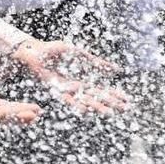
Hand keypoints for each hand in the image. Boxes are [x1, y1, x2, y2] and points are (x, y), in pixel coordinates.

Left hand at [12, 39, 129, 113]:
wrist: (37, 51)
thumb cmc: (56, 51)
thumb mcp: (81, 54)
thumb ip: (97, 63)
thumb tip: (117, 69)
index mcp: (84, 80)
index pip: (103, 90)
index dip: (115, 95)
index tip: (128, 100)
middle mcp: (77, 87)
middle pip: (97, 98)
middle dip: (111, 103)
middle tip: (125, 109)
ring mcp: (67, 90)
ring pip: (85, 101)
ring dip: (96, 107)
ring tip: (109, 112)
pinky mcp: (56, 89)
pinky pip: (68, 99)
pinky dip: (76, 104)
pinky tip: (85, 109)